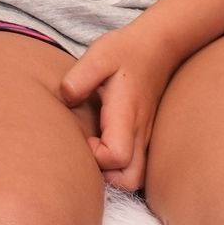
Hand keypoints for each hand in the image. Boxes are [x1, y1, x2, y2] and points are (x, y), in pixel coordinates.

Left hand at [57, 16, 177, 194]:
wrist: (158, 45)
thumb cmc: (126, 50)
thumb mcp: (98, 55)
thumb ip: (78, 79)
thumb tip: (64, 101)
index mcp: (127, 115)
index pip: (117, 157)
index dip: (96, 156)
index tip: (86, 137)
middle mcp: (140, 131)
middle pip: (131, 179)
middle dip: (107, 176)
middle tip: (90, 152)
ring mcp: (146, 136)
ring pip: (136, 176)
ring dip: (114, 172)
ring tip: (96, 149)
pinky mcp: (145, 135)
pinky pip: (137, 164)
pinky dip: (121, 165)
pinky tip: (105, 144)